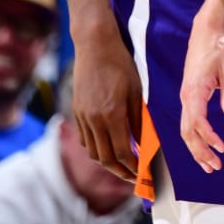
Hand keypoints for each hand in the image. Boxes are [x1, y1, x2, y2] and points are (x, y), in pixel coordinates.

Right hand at [71, 31, 145, 182]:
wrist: (94, 44)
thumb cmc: (120, 64)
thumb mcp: (136, 92)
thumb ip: (139, 121)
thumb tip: (147, 146)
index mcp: (111, 116)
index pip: (123, 154)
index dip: (135, 169)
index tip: (146, 175)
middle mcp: (93, 120)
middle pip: (106, 159)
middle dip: (122, 173)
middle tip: (136, 178)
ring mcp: (82, 116)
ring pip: (93, 152)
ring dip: (108, 164)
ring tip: (124, 167)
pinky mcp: (76, 111)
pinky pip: (85, 139)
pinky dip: (97, 149)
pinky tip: (108, 148)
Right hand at [178, 22, 223, 173]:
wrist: (207, 33)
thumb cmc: (220, 49)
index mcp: (195, 90)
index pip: (197, 121)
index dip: (208, 138)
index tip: (222, 148)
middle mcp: (186, 97)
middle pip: (187, 131)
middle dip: (199, 152)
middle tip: (215, 167)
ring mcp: (186, 97)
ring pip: (185, 129)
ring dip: (196, 149)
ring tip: (209, 165)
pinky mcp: (189, 97)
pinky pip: (188, 122)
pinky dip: (195, 138)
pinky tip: (204, 147)